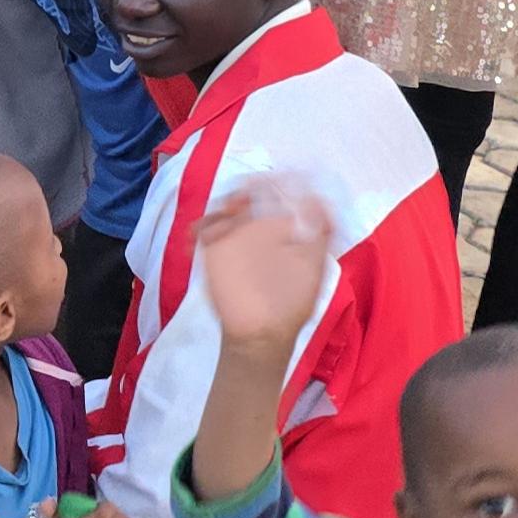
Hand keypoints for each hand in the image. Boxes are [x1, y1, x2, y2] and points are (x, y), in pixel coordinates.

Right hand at [190, 180, 332, 353]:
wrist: (261, 334)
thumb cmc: (292, 303)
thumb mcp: (314, 268)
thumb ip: (320, 235)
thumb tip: (319, 200)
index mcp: (286, 227)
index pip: (280, 192)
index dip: (276, 182)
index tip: (270, 183)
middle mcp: (260, 227)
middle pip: (248, 193)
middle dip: (244, 190)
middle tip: (239, 203)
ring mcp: (235, 238)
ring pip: (223, 207)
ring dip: (219, 206)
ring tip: (219, 221)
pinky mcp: (214, 252)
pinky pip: (202, 231)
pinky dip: (197, 228)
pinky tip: (196, 236)